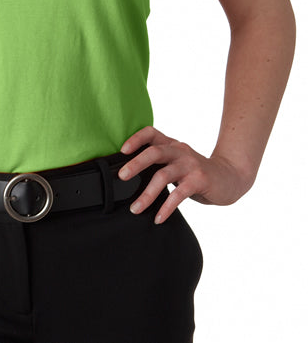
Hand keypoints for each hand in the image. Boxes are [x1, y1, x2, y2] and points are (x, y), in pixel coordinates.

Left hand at [118, 126, 253, 223]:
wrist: (230, 177)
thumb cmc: (197, 172)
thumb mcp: (177, 162)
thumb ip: (159, 163)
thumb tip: (128, 174)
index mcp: (171, 145)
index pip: (151, 133)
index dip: (136, 138)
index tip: (121, 150)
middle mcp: (179, 151)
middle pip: (154, 152)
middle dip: (136, 164)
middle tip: (121, 176)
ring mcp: (190, 165)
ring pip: (163, 175)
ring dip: (147, 194)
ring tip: (136, 208)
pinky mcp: (200, 180)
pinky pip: (179, 194)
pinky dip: (166, 207)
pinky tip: (158, 218)